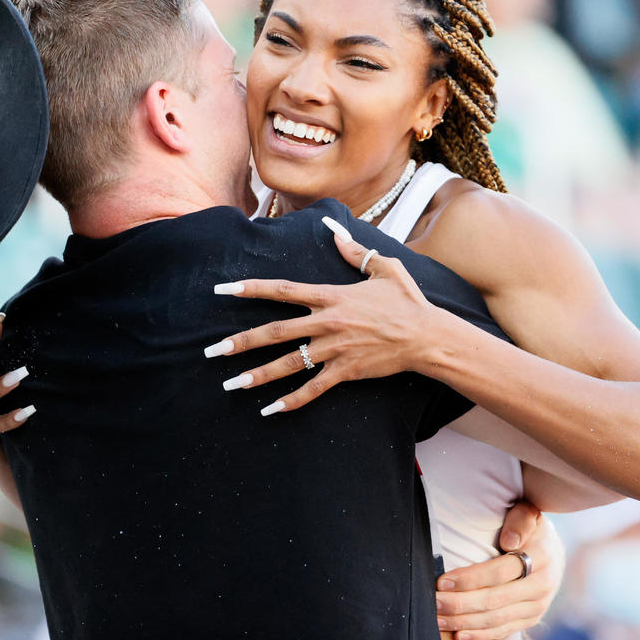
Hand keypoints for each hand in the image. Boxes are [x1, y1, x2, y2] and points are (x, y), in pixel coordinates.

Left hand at [208, 217, 449, 413]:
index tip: (223, 289)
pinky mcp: (346, 371)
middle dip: (240, 342)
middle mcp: (327, 322)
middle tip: (212, 350)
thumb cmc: (406, 300)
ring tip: (230, 384)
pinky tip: (269, 410)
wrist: (427, 335)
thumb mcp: (383, 267)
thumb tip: (333, 229)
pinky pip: (313, 389)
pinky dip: (291, 401)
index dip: (250, 288)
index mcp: (331, 295)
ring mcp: (335, 349)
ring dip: (257, 375)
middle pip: (274, 332)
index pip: (282, 290)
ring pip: (288, 363)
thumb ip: (353, 250)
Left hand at [435, 500, 564, 639]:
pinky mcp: (532, 618)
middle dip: (461, 604)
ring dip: (465, 622)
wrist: (554, 550)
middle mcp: (542, 584)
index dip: (470, 579)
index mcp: (541, 556)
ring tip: (439, 619)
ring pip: (498, 619)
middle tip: (434, 602)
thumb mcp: (528, 513)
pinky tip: (460, 634)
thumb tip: (509, 540)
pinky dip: (481, 635)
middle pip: (495, 600)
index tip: (443, 582)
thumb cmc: (529, 527)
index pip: (500, 572)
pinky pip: (505, 630)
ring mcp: (538, 605)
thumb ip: (521, 520)